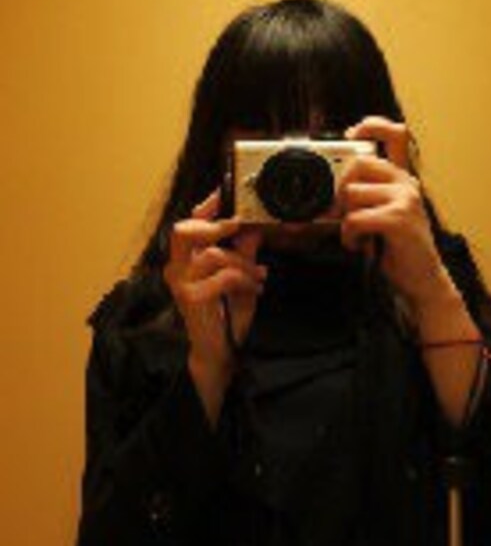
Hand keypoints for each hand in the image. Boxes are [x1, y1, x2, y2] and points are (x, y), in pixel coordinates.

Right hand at [163, 189, 265, 387]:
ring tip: (259, 275)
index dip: (206, 206)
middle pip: (182, 231)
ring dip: (242, 263)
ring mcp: (180, 284)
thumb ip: (244, 252)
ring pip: (212, 254)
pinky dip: (244, 279)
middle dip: (213, 225)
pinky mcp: (190, 298)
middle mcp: (176, 268)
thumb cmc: (227, 313)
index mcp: (186, 259)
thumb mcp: (241, 276)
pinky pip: (222, 276)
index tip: (225, 194)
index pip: (189, 223)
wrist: (220, 350)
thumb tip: (253, 228)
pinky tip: (254, 288)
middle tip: (237, 226)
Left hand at [340, 116, 453, 310]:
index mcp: (404, 180)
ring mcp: (404, 199)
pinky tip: (360, 245)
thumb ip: (368, 197)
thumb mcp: (385, 216)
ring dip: (345, 220)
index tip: (352, 134)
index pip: (395, 135)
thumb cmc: (400, 249)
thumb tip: (333, 190)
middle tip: (342, 214)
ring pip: (352, 193)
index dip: (372, 127)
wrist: (423, 280)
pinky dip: (350, 236)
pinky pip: (355, 218)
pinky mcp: (398, 219)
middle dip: (341, 189)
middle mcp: (407, 184)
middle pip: (359, 164)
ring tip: (356, 236)